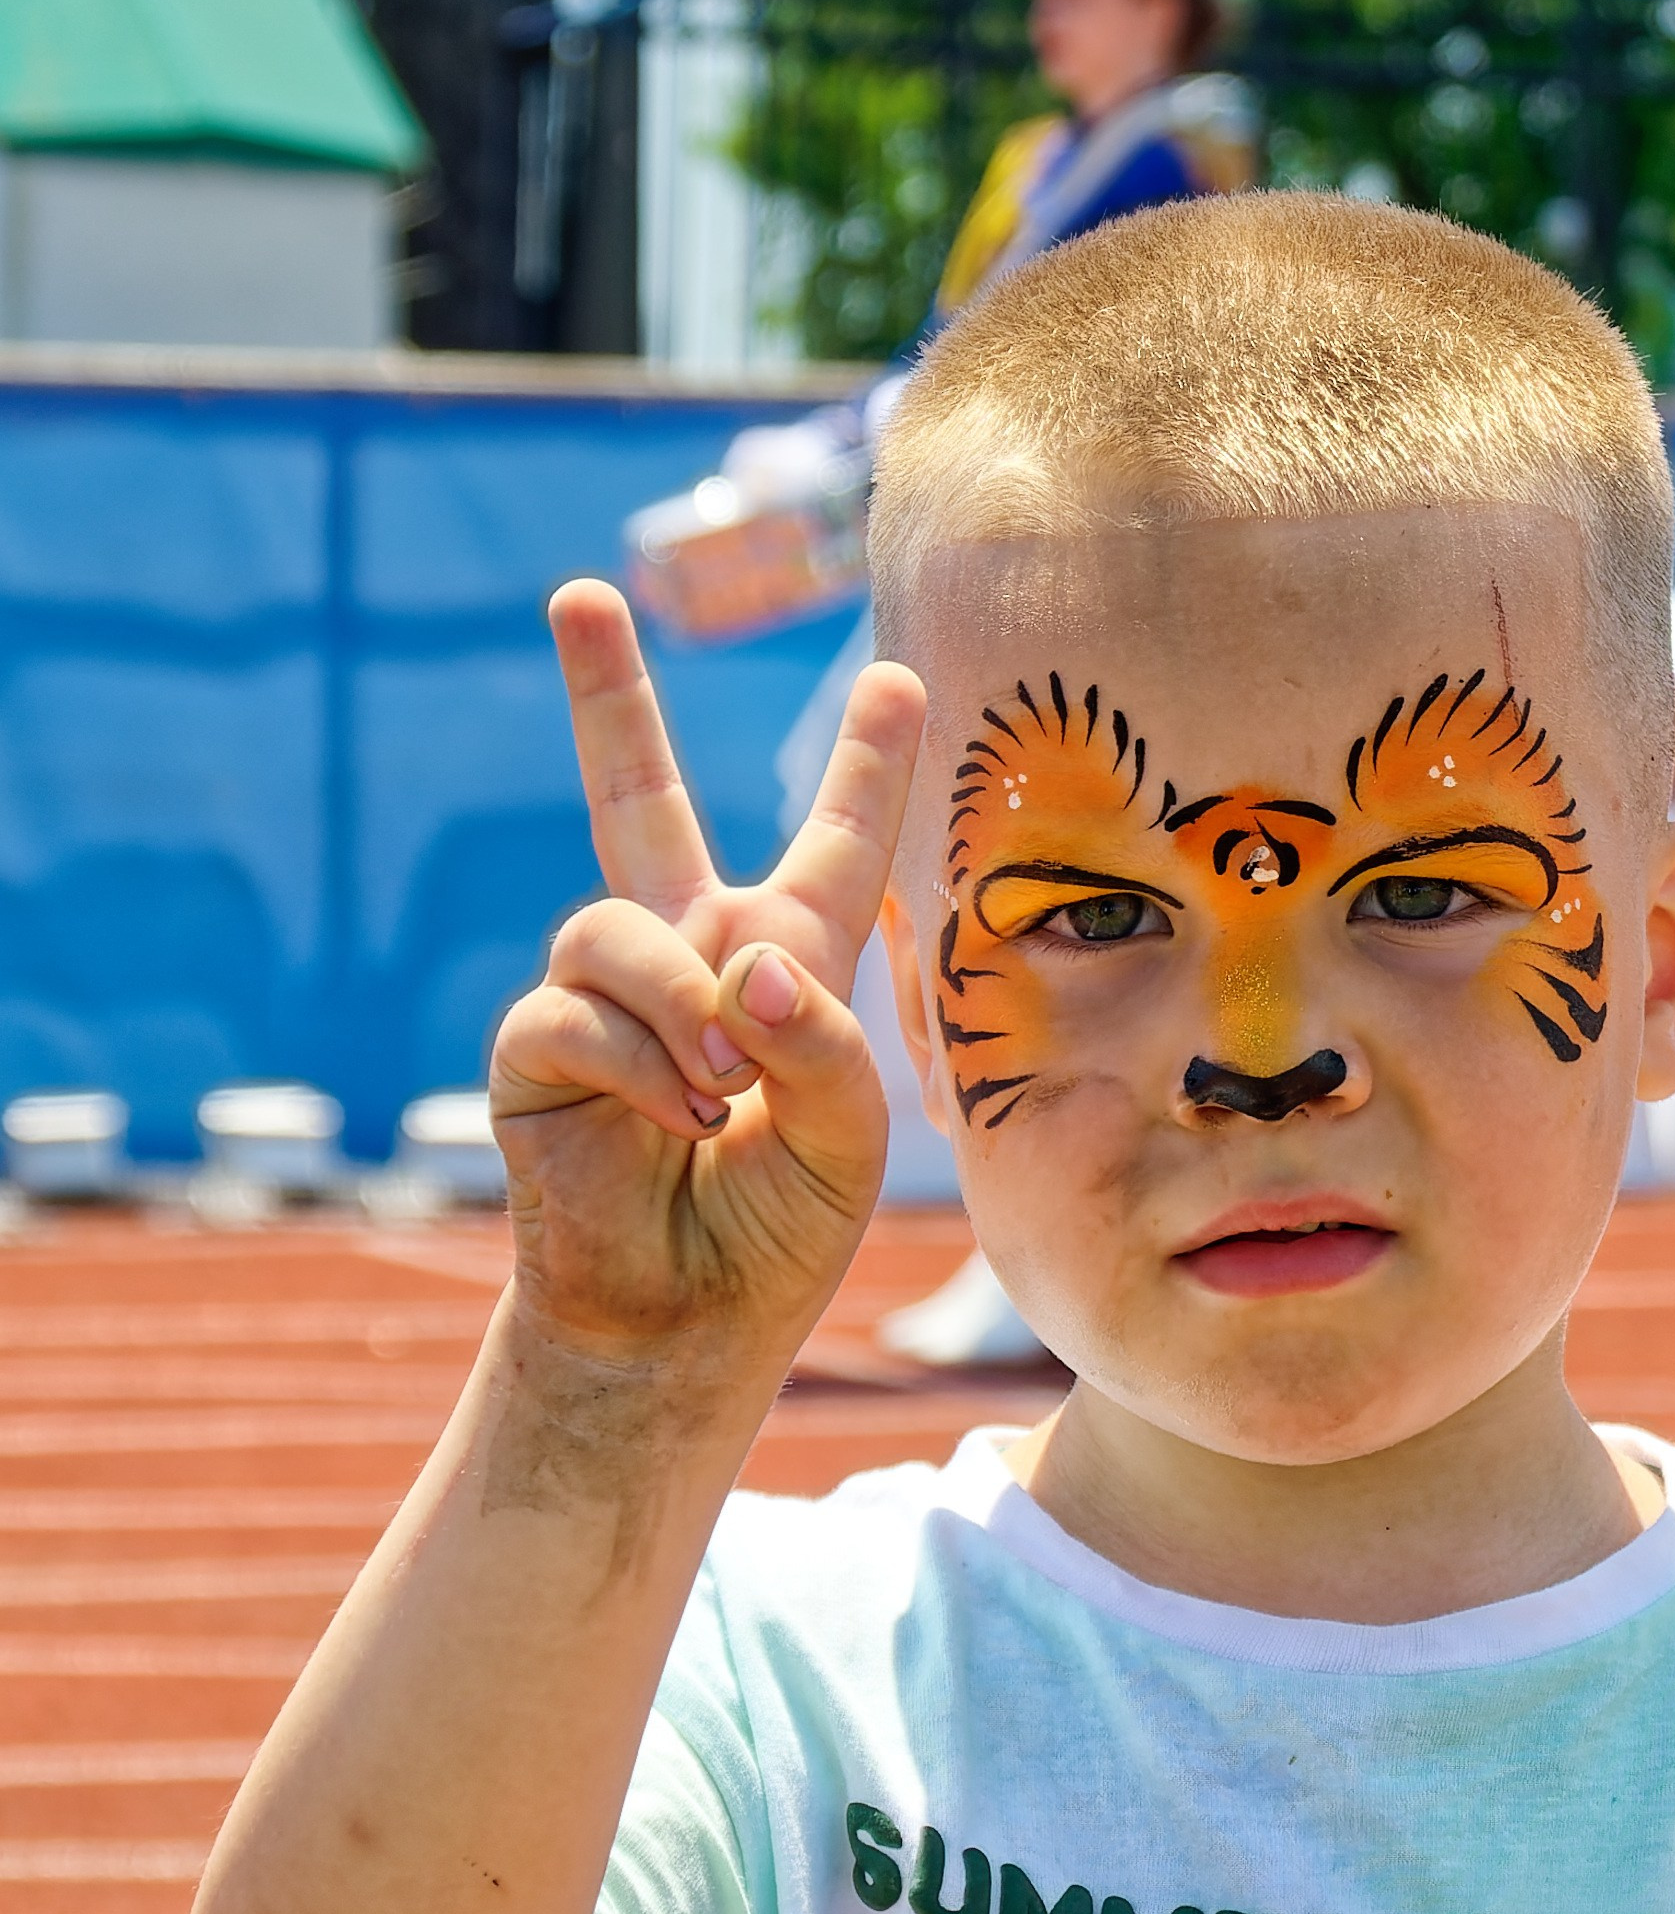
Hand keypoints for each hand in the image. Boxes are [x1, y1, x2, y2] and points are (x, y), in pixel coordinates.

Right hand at [491, 582, 926, 1374]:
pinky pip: (576, 1010)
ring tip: (723, 1091)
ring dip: (685, 1006)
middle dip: (604, 694)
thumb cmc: (780, 1226)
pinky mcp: (537, 1047)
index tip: (897, 676)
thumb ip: (819, 1039)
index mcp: (787, 958)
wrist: (688, 1320)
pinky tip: (678, 1120)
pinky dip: (641, 1064)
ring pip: (621, 927)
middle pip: (634, 796)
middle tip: (579, 593)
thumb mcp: (847, 1131)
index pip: (831, 843)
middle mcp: (687, 952)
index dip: (866, 763)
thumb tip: (739, 966)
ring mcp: (602, 994)